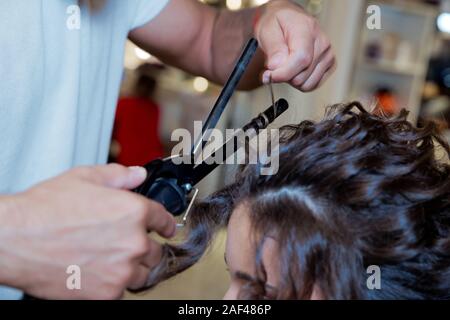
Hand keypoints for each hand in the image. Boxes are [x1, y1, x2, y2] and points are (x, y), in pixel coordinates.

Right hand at [0, 164, 175, 298]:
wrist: (15, 240)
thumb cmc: (45, 210)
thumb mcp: (85, 177)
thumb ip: (119, 176)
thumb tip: (138, 174)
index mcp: (134, 211)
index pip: (164, 219)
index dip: (166, 223)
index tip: (166, 229)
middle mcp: (133, 242)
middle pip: (156, 251)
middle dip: (147, 247)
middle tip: (130, 245)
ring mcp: (121, 270)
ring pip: (143, 274)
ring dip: (135, 268)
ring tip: (116, 261)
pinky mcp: (106, 293)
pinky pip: (122, 291)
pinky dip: (115, 284)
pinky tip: (99, 273)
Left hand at [255, 0, 335, 91]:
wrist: (288, 20)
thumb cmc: (278, 24)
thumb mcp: (267, 30)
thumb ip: (273, 49)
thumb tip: (277, 67)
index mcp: (307, 29)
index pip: (301, 59)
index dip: (283, 73)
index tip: (269, 76)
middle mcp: (322, 42)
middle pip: (301, 76)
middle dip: (284, 76)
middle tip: (276, 64)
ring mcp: (328, 54)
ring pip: (307, 84)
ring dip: (292, 79)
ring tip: (287, 64)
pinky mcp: (330, 65)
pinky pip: (312, 85)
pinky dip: (300, 82)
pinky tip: (296, 69)